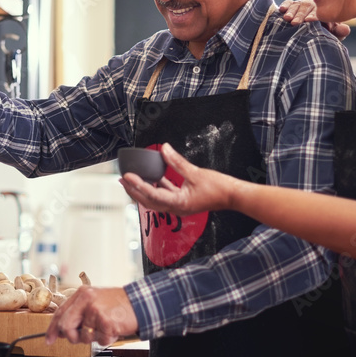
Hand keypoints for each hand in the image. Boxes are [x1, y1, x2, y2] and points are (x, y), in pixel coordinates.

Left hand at [46, 286, 137, 345]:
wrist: (140, 302)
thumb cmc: (118, 303)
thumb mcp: (95, 300)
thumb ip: (78, 312)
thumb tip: (63, 330)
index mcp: (82, 294)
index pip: (60, 312)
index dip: (52, 329)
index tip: (49, 339)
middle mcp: (86, 300)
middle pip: (66, 325)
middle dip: (72, 336)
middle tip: (80, 337)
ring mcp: (95, 310)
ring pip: (83, 336)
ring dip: (94, 337)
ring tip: (105, 327)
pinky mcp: (105, 321)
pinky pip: (99, 340)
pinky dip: (106, 339)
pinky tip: (113, 329)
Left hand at [119, 143, 237, 215]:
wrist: (234, 196)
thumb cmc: (219, 188)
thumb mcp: (196, 172)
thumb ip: (177, 162)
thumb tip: (164, 148)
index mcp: (178, 203)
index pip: (152, 194)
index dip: (137, 185)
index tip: (127, 176)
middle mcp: (176, 208)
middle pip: (149, 201)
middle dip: (134, 191)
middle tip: (122, 180)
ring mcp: (180, 206)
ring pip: (155, 199)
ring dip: (143, 190)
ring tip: (132, 180)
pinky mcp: (184, 201)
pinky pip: (166, 195)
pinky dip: (157, 188)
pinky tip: (153, 178)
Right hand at [278, 0, 350, 40]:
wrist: (312, 32)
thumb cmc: (325, 33)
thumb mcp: (333, 34)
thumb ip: (339, 32)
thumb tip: (346, 29)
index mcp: (324, 11)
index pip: (319, 12)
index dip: (314, 16)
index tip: (309, 21)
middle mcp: (313, 6)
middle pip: (306, 8)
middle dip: (300, 15)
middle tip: (295, 23)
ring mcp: (303, 5)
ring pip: (297, 5)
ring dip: (291, 12)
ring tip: (287, 19)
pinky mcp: (293, 5)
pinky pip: (289, 2)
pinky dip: (285, 5)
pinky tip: (281, 10)